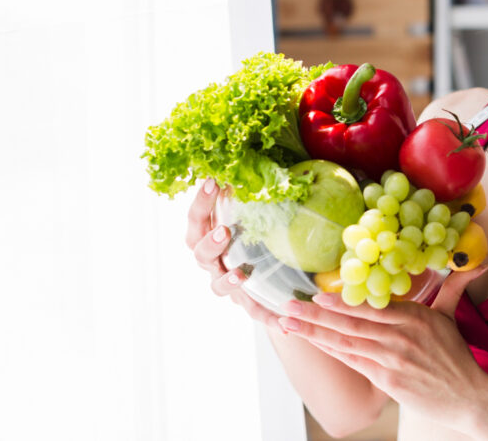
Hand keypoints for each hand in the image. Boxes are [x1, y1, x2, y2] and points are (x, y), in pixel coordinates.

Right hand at [186, 178, 282, 331]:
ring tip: (240, 275)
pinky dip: (267, 317)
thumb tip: (290, 164)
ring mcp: (226, 282)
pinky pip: (255, 311)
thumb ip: (265, 189)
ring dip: (227, 279)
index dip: (201, 202)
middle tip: (223, 231)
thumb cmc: (260, 227)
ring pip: (218, 285)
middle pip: (199, 253)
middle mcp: (212, 260)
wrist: (270, 268)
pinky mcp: (247, 302)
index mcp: (209, 233)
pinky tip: (283, 323)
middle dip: (209, 243)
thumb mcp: (260, 209)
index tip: (213, 182)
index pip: (197, 218)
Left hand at [277, 266, 487, 428]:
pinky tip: (313, 343)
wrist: (468, 396)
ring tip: (289, 322)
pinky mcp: (388, 379)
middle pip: (352, 321)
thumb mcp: (451, 316)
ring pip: (347, 341)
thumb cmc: (456, 357)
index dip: (342, 300)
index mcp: (415, 315)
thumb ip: (454, 287)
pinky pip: (353, 361)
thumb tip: (478, 264)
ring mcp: (393, 357)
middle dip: (316, 313)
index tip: (316, 293)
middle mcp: (402, 333)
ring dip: (314, 332)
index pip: (371, 304)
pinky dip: (330, 351)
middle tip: (289, 304)